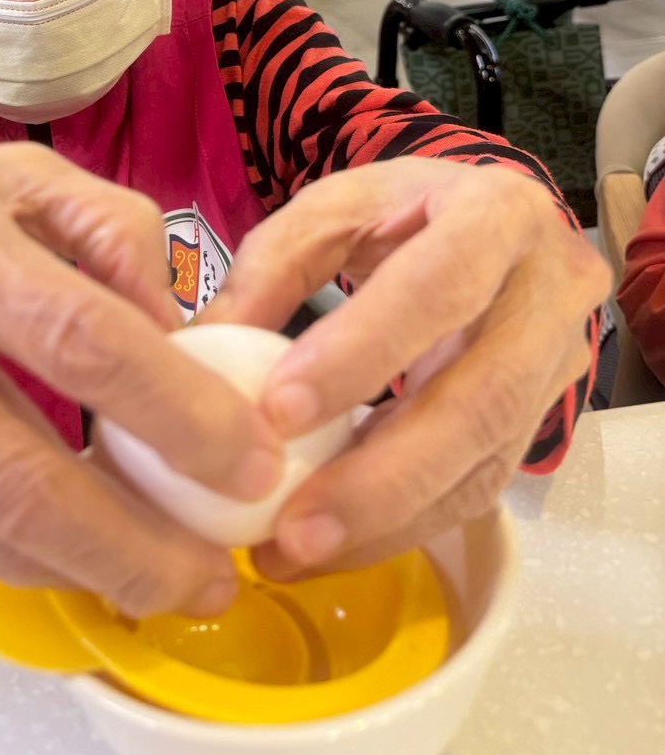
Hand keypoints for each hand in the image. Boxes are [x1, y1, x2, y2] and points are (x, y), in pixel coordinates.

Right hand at [0, 143, 283, 615]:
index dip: (173, 408)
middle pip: (18, 472)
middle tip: (220, 571)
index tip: (249, 455)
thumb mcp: (17, 173)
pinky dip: (40, 557)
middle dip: (133, 542)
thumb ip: (112, 229)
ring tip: (180, 581)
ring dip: (92, 572)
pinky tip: (102, 552)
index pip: (73, 337)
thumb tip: (183, 335)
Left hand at [203, 158, 608, 576]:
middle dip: (381, 475)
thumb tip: (202, 350)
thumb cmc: (403, 211)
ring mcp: (556, 366)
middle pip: (480, 400)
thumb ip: (273, 266)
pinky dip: (400, 526)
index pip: (437, 288)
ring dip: (387, 520)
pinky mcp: (539, 422)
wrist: (490, 224)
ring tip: (295, 549)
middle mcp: (549, 293)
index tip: (279, 412)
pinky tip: (331, 544)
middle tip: (291, 526)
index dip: (362, 353)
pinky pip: (477, 492)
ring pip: (485, 464)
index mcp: (498, 214)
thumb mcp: (336, 209)